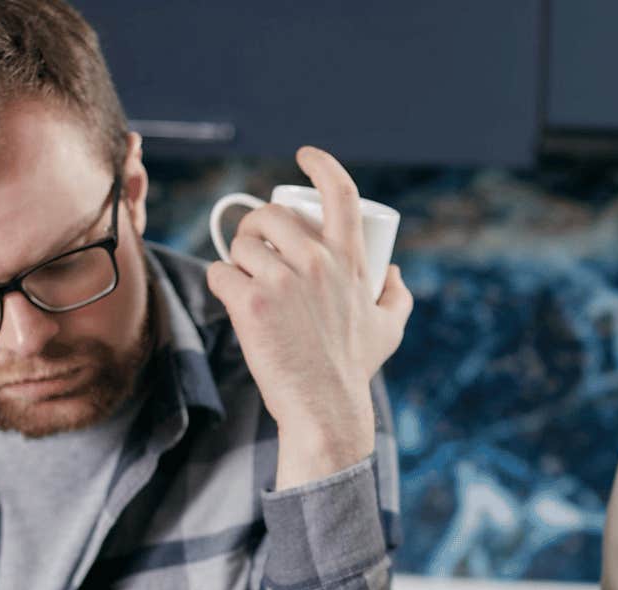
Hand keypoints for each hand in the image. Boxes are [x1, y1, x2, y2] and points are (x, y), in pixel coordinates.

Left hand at [205, 146, 413, 486]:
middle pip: (270, 215)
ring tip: (247, 283)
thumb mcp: (389, 328)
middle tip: (255, 250)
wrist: (324, 406)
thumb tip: (392, 272)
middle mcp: (317, 261)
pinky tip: (232, 301)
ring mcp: (281, 280)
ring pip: (241, 243)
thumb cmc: (354, 369)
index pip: (340, 193)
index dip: (321, 165)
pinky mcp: (249, 302)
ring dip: (238, 259)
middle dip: (256, 227)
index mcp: (349, 259)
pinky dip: (222, 285)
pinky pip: (220, 272)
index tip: (305, 156)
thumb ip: (397, 296)